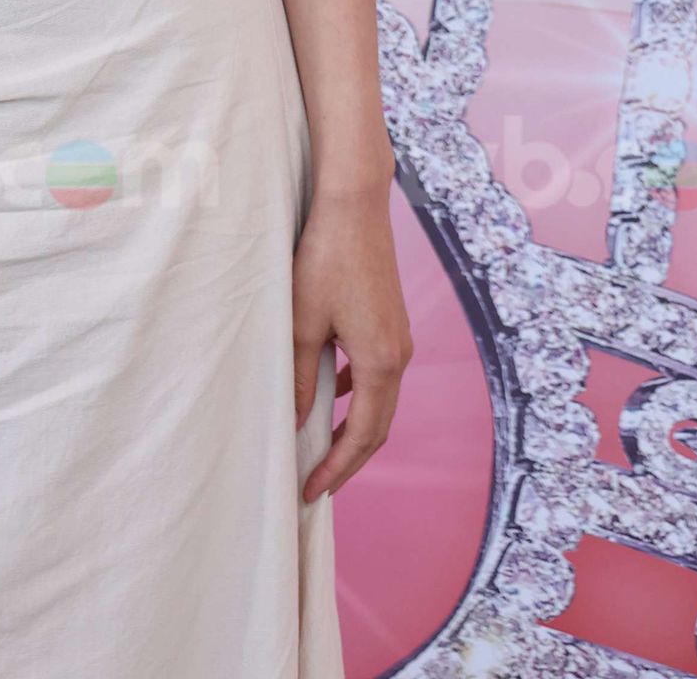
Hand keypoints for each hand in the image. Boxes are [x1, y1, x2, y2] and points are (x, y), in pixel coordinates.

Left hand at [293, 185, 412, 500]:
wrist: (353, 205)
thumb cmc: (324, 258)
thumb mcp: (302, 320)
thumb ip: (300, 374)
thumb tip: (298, 420)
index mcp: (380, 362)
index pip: (362, 435)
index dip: (337, 468)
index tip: (310, 490)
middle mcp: (398, 355)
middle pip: (377, 426)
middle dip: (347, 458)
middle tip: (315, 483)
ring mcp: (398, 337)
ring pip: (379, 400)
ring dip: (352, 427)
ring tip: (320, 446)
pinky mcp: (390, 321)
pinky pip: (377, 373)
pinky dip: (356, 394)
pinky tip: (331, 389)